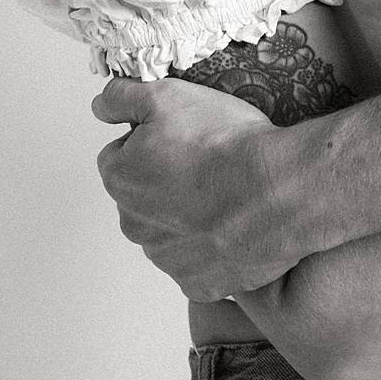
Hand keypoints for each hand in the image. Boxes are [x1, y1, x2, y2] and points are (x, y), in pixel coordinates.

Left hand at [92, 76, 297, 299]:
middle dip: (166, 180)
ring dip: (188, 214)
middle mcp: (134, 225)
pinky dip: (212, 247)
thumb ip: (122, 98)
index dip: (151, 140)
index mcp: (120, 179)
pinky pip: (198, 262)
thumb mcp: (168, 96)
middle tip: (208, 162)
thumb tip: (101, 106)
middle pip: (143, 196)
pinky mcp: (198, 283)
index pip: (120, 154)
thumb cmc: (226, 144)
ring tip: (227, 191)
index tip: (182, 137)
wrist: (279, 190)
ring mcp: (166, 259)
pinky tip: (235, 225)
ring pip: (169, 230)